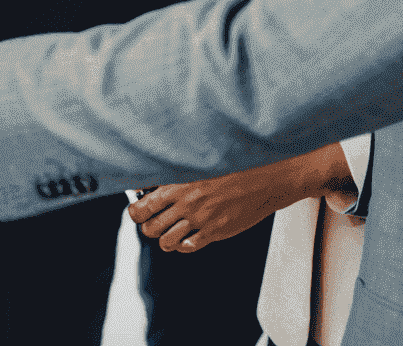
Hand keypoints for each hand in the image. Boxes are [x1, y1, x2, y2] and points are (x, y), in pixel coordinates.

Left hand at [128, 143, 355, 252]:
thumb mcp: (203, 156)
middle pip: (151, 226)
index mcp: (179, 182)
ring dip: (162, 237)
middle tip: (147, 219)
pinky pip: (190, 247)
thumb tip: (157, 164)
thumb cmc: (235, 160)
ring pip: (167, 241)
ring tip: (165, 228)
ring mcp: (202, 221)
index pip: (144, 205)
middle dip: (145, 224)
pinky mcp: (216, 232)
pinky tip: (184, 235)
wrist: (267, 176)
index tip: (135, 207)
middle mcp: (187, 204)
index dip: (135, 209)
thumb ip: (179, 163)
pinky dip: (182, 245)